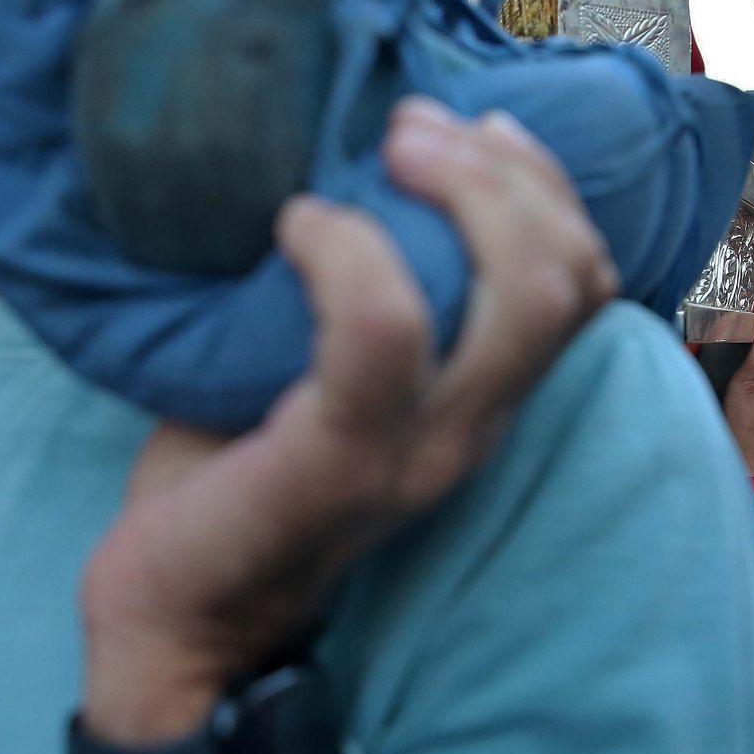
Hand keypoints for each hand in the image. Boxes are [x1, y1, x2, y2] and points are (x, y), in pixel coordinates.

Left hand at [80, 97, 616, 744]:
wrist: (171, 625)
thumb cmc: (227, 482)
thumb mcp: (313, 378)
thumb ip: (355, 300)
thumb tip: (346, 172)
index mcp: (477, 406)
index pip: (582, 285)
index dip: (547, 187)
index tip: (468, 128)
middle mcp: (473, 432)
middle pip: (569, 280)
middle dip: (510, 173)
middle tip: (413, 127)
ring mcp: (420, 454)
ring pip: (519, 302)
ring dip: (467, 194)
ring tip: (388, 149)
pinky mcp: (342, 465)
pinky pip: (383, 333)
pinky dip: (349, 251)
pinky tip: (297, 225)